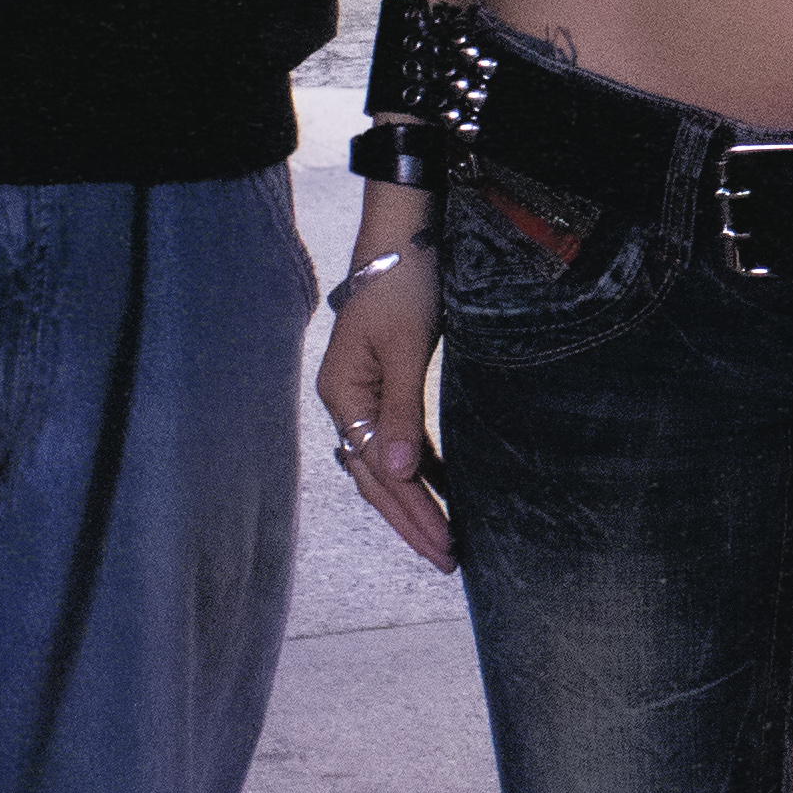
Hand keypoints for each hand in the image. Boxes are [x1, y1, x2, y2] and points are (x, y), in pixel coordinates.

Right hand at [311, 186, 454, 572]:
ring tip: (446, 538)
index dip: (412, 513)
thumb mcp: (406, 349)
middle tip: (449, 560)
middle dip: (413, 520)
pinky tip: (444, 488)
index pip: (378, 472)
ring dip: (416, 501)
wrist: (406, 233)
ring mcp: (362, 394)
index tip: (444, 547)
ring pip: (387, 463)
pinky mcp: (385, 383)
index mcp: (342, 396)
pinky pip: (400, 440)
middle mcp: (345, 402)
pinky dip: (421, 469)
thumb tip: (398, 474)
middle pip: (377, 477)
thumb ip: (401, 412)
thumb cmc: (404, 284)